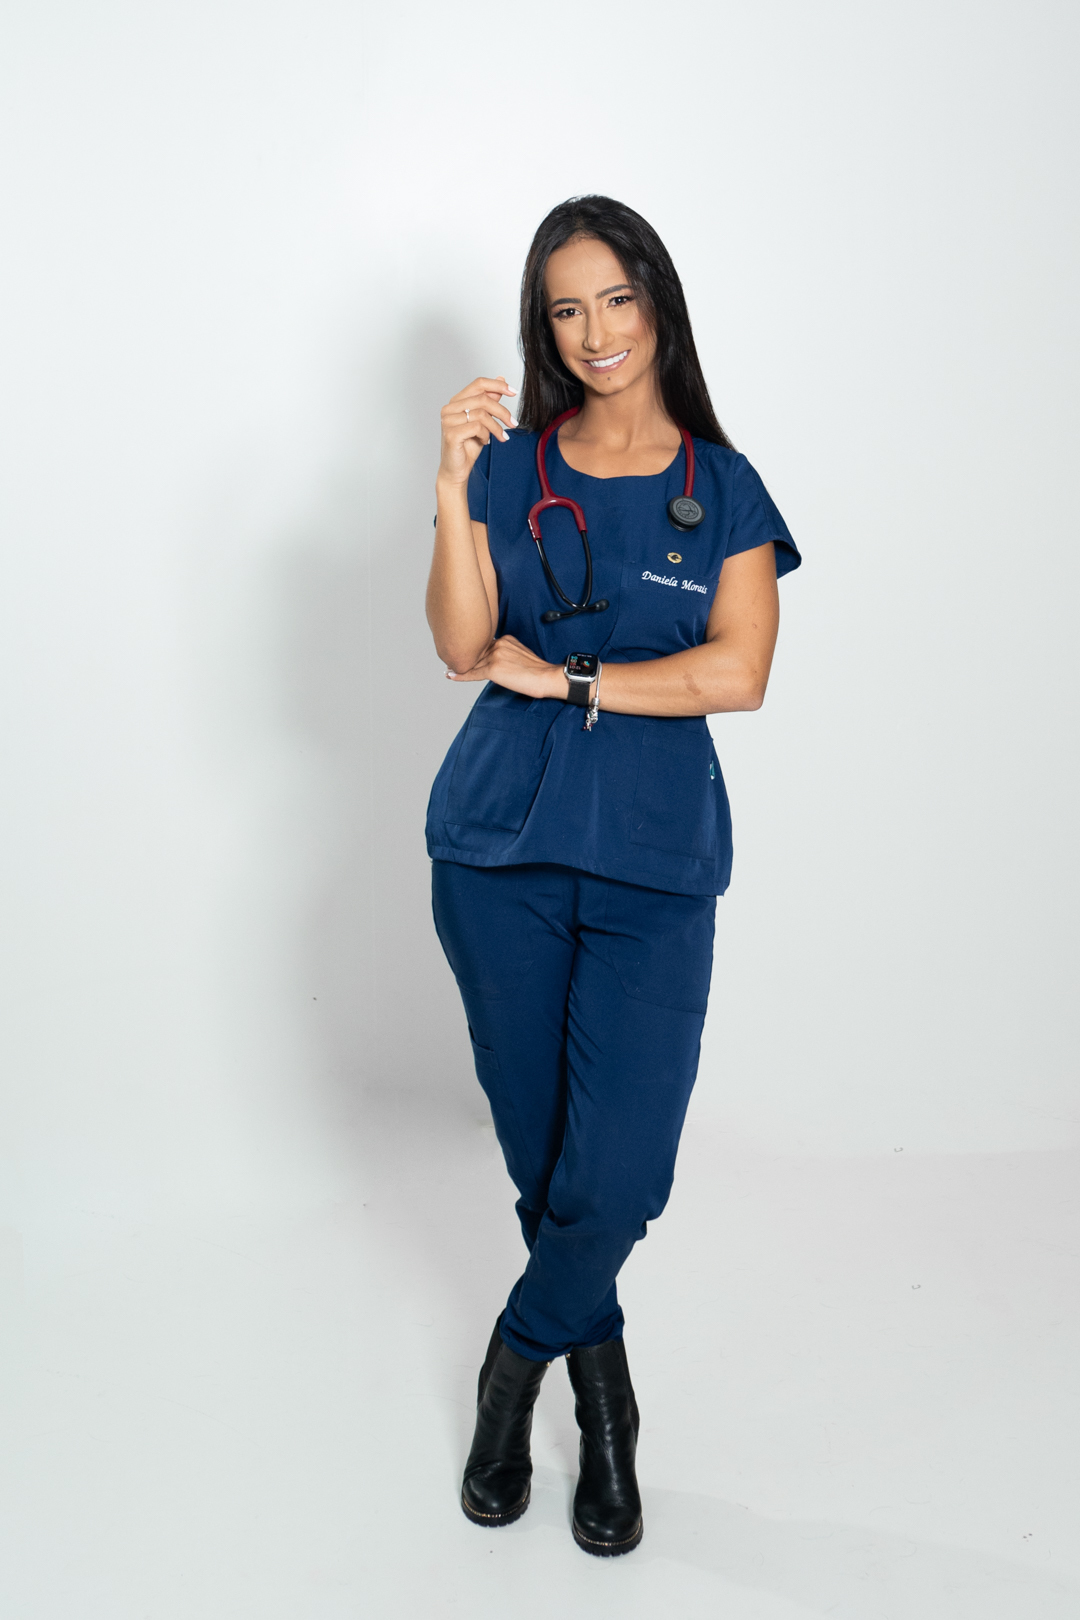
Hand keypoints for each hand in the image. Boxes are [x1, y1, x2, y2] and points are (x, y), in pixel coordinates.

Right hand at [438, 376, 517, 487]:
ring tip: (500, 437)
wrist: (456, 470)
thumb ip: (490, 401)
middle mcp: (449, 408)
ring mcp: (448, 421)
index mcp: (456, 401)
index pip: (478, 383)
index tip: (514, 392)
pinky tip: (485, 442)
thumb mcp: (484, 421)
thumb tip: (501, 380)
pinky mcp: (451, 434)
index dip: (497, 385)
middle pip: (482, 399)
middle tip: (513, 423)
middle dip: (502, 411)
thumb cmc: (468, 446)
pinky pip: (477, 427)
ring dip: (496, 427)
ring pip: (481, 414)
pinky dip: (486, 435)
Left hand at [446, 634, 562, 699]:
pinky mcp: (493, 669)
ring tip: (448, 667)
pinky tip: (451, 675)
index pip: (484, 644)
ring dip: (460, 666)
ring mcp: (495, 656)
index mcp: (505, 639)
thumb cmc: (537, 670)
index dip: (473, 651)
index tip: (463, 652)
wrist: (546, 676)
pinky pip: (473, 673)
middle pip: (476, 652)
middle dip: (464, 657)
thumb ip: (505, 654)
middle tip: (449, 660)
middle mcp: (498, 644)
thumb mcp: (520, 655)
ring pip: (473, 662)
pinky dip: (460, 675)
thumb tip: (496, 663)